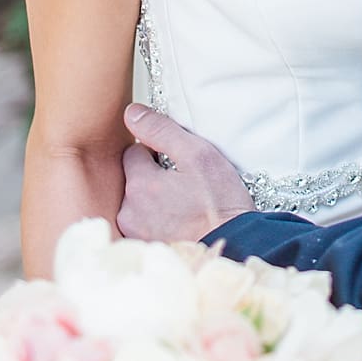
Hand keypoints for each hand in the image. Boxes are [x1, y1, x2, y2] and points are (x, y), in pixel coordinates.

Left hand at [117, 103, 250, 242]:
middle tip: (183, 182)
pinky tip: (178, 221)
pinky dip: (156, 220)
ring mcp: (133, 232)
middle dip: (151, 176)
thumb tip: (131, 112)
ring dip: (153, 199)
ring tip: (183, 203)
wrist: (233, 245)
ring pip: (136, 203)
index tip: (178, 160)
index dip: (155, 150)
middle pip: (132, 179)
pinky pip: (143, 224)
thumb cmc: (220, 203)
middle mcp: (128, 210)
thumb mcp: (199, 156)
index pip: (133, 151)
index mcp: (140, 183)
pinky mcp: (143, 248)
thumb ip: (162, 131)